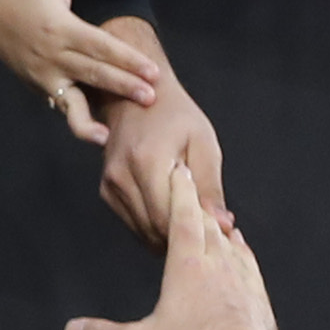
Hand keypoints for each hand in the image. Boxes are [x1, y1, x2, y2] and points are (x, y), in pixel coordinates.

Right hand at [0, 0, 158, 143]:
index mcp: (59, 25)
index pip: (101, 48)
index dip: (128, 61)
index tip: (154, 72)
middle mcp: (49, 55)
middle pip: (93, 76)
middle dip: (123, 88)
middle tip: (151, 99)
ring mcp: (38, 73)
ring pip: (68, 102)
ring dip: (91, 118)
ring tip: (110, 134)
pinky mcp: (32, 82)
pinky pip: (57, 102)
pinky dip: (72, 116)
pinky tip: (92, 130)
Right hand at [68, 159, 283, 329]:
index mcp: (188, 263)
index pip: (182, 215)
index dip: (179, 189)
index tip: (178, 168)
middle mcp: (217, 261)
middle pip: (206, 221)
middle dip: (196, 201)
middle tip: (191, 185)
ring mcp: (242, 275)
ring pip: (228, 237)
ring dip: (217, 223)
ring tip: (210, 214)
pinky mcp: (258, 293)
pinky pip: (247, 259)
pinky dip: (239, 246)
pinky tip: (238, 246)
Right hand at [95, 18, 229, 245]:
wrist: (135, 95)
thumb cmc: (175, 115)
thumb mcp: (203, 142)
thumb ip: (211, 187)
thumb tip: (222, 225)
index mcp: (147, 161)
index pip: (170, 219)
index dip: (197, 232)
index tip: (219, 231)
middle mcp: (122, 176)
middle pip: (156, 230)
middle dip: (185, 235)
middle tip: (210, 231)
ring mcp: (110, 185)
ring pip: (144, 232)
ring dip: (170, 234)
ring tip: (194, 221)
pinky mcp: (107, 191)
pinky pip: (135, 224)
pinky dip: (155, 226)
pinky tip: (174, 214)